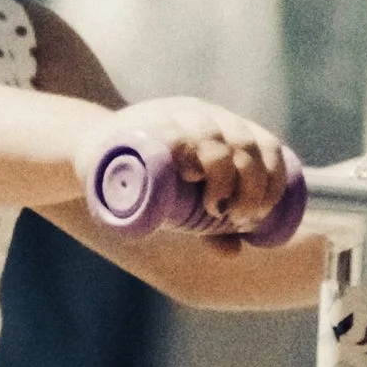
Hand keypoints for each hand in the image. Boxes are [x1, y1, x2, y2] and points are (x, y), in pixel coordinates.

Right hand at [115, 98, 299, 240]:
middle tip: (237, 217)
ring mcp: (174, 114)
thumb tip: (234, 252)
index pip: (265, 145)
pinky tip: (190, 174)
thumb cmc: (148, 179)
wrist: (93, 152)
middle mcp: (204, 114)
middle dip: (250, 186)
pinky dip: (187, 154)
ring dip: (224, 175)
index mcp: (224, 127)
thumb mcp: (183, 202)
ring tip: (215, 207)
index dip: (273, 179)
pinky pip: (172, 134)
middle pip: (243, 143)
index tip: (262, 212)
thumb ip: (208, 227)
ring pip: (213, 137)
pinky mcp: (143, 124)